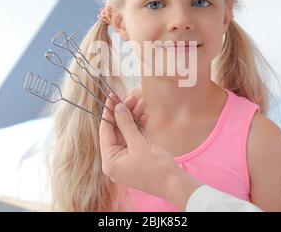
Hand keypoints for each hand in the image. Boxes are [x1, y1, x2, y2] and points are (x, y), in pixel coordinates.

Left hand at [99, 93, 201, 209]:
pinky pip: (134, 139)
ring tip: (142, 102)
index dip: (109, 112)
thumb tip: (117, 108)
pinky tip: (144, 115)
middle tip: (132, 97)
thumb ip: (126, 124)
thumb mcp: (138, 143)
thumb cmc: (155, 168)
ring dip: (133, 118)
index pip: (105, 131)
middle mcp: (115, 160)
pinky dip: (139, 127)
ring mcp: (126, 159)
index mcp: (109, 161)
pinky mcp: (137, 157)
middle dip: (124, 113)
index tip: (112, 97)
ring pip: (126, 133)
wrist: (175, 184)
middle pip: (116, 130)